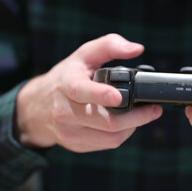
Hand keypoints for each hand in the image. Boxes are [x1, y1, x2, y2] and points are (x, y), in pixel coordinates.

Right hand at [15, 34, 162, 151]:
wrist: (38, 107)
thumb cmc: (67, 77)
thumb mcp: (84, 55)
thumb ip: (110, 45)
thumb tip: (137, 49)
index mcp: (66, 84)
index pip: (81, 91)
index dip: (101, 95)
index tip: (119, 97)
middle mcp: (64, 111)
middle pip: (106, 121)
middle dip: (136, 117)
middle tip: (154, 109)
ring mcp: (70, 132)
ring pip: (111, 137)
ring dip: (133, 127)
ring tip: (141, 115)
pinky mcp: (76, 145)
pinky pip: (107, 144)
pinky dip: (122, 134)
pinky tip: (125, 123)